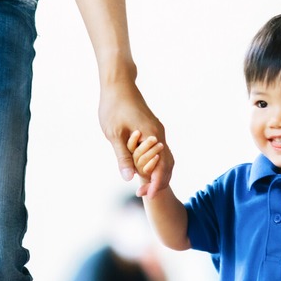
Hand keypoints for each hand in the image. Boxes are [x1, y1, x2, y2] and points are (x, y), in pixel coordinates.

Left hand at [100, 80, 172, 196]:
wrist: (118, 84)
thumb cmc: (113, 107)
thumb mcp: (114, 134)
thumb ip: (123, 157)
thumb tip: (128, 178)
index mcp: (152, 136)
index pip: (160, 167)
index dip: (154, 183)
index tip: (145, 195)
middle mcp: (159, 135)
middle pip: (167, 165)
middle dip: (158, 182)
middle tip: (144, 195)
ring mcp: (158, 132)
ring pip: (166, 158)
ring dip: (159, 174)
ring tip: (147, 186)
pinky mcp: (154, 130)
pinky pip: (161, 151)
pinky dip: (157, 164)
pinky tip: (147, 171)